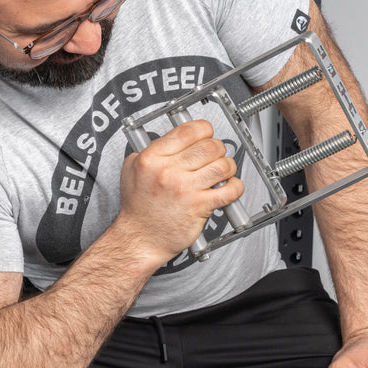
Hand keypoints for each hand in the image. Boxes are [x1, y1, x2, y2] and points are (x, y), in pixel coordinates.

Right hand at [116, 119, 243, 264]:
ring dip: (227, 166)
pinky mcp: (199, 207)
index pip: (188, 131)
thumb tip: (171, 140)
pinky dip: (235, 186)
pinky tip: (229, 187)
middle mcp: (169, 172)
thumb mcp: (131, 170)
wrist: (141, 237)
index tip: (206, 134)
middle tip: (215, 155)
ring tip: (222, 171)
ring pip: (222, 165)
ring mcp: (185, 189)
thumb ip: (150, 151)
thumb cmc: (138, 209)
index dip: (204, 129)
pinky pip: (230, 190)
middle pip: (209, 146)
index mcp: (152, 158)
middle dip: (217, 148)